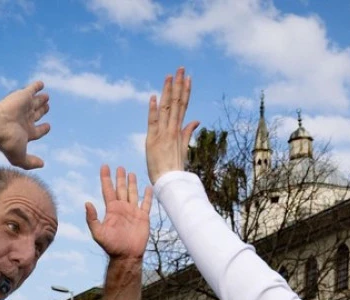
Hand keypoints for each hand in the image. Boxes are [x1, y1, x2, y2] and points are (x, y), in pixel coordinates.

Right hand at [0, 81, 50, 168]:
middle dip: (42, 111)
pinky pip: (31, 89)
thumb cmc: (6, 141)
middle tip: (47, 107)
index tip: (48, 126)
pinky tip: (41, 84)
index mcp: (24, 132)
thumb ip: (30, 163)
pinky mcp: (22, 96)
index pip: (36, 131)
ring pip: (35, 103)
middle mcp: (23, 119)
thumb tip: (42, 164)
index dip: (43, 129)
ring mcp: (23, 107)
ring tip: (47, 97)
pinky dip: (36, 86)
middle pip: (35, 114)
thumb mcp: (19, 156)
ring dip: (41, 100)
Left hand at [86, 164, 151, 261]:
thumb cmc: (111, 246)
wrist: (126, 256)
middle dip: (120, 178)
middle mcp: (122, 208)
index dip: (106, 178)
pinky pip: (146, 204)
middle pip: (121, 189)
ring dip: (132, 184)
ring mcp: (133, 212)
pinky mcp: (143, 217)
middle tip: (119, 167)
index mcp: (111, 209)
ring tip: (131, 173)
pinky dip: (147, 196)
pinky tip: (148, 188)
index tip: (104, 166)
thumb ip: (92, 218)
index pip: (108, 189)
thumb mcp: (98, 232)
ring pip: (132, 193)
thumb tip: (87, 203)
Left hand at [145, 67, 200, 183]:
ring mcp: (163, 134)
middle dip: (178, 85)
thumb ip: (188, 132)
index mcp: (178, 130)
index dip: (185, 91)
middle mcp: (172, 129)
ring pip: (167, 109)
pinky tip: (154, 97)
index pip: (182, 106)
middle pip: (176, 103)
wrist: (170, 182)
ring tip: (170, 75)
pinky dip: (153, 110)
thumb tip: (196, 120)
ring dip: (168, 91)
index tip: (187, 78)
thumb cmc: (175, 167)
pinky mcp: (153, 141)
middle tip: (180, 68)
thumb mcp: (183, 148)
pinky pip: (153, 123)